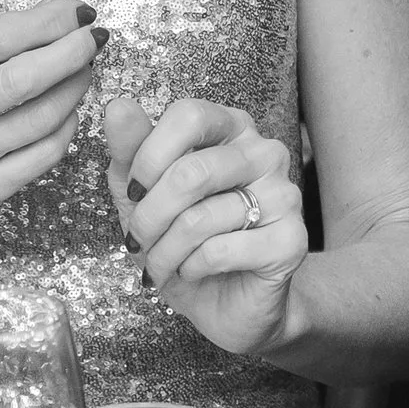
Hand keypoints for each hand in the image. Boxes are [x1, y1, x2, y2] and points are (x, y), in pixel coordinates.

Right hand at [0, 0, 104, 236]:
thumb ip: (3, 33)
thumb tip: (64, 0)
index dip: (50, 20)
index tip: (81, 10)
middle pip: (23, 78)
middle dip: (72, 51)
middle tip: (95, 36)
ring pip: (41, 117)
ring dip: (75, 87)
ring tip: (84, 69)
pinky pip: (45, 153)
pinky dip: (67, 125)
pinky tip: (68, 110)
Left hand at [105, 97, 306, 358]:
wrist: (225, 302)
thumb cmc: (182, 239)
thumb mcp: (143, 194)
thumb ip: (131, 149)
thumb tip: (117, 105)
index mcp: (233, 128)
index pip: (189, 115)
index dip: (149, 156)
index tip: (134, 192)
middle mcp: (266, 152)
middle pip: (191, 172)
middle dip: (149, 217)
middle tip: (137, 242)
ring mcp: (285, 195)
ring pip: (201, 218)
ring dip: (164, 252)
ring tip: (160, 266)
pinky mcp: (291, 240)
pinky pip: (220, 250)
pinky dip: (191, 268)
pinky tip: (193, 272)